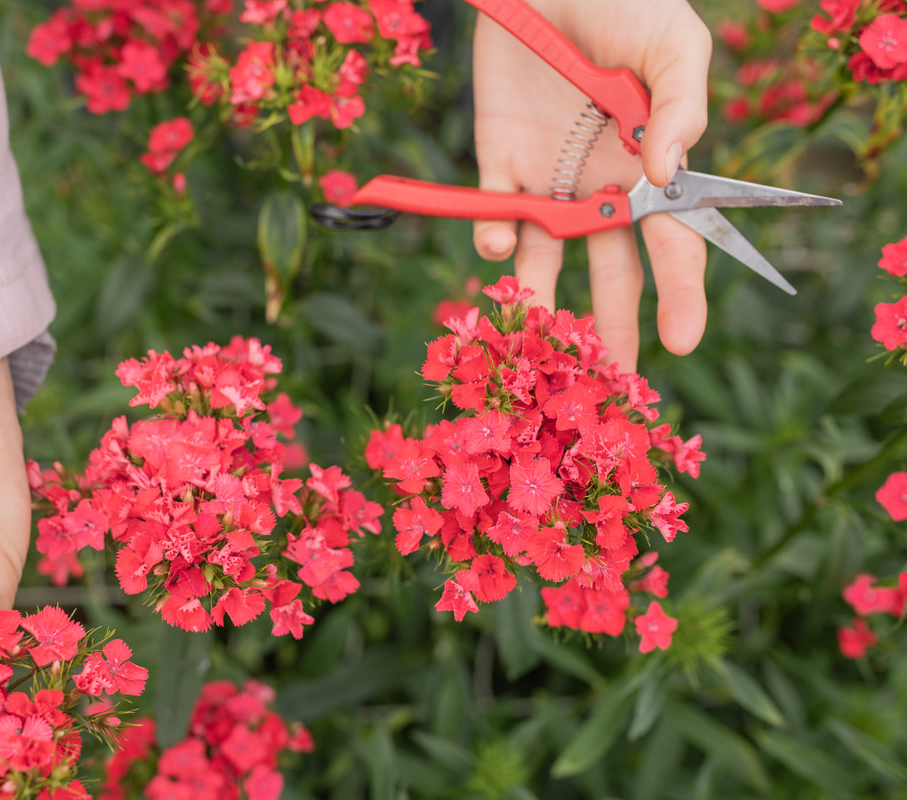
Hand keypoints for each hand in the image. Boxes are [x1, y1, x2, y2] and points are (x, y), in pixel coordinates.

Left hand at [471, 0, 712, 371]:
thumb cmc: (625, 1)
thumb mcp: (673, 44)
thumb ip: (682, 107)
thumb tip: (665, 179)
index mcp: (651, 168)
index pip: (673, 244)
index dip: (682, 295)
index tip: (682, 341)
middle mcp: (600, 187)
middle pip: (610, 273)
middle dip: (611, 329)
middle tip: (614, 384)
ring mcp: (548, 181)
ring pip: (546, 260)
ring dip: (541, 303)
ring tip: (538, 342)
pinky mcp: (497, 165)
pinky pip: (494, 216)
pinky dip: (494, 239)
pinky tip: (502, 250)